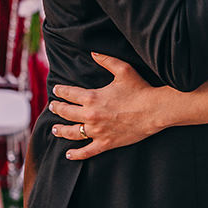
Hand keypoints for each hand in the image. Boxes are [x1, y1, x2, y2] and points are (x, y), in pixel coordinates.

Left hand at [49, 53, 164, 158]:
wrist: (154, 110)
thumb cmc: (140, 89)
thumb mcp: (123, 69)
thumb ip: (106, 60)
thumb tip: (93, 53)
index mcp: (92, 97)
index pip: (69, 94)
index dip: (61, 91)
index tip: (56, 90)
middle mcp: (91, 115)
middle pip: (66, 113)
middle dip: (57, 108)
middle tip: (53, 106)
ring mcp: (97, 131)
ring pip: (72, 133)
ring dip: (61, 130)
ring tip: (55, 129)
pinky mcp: (105, 142)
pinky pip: (86, 151)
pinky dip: (76, 154)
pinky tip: (69, 154)